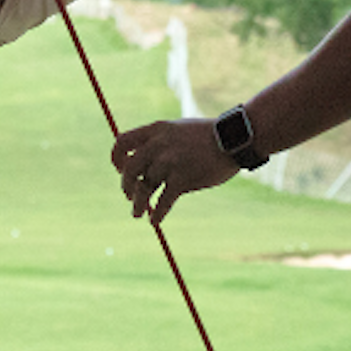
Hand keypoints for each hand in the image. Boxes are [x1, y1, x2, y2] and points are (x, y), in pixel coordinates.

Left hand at [111, 117, 234, 221]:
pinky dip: (157, 214)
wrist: (234, 138)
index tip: (120, 169)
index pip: (122, 142)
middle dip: (126, 185)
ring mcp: (170, 162)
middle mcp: (159, 145)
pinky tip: (155, 221)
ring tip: (136, 214)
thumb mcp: (178, 130)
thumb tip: (141, 161)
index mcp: (156, 129)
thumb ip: (159, 141)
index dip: (116, 158)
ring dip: (138, 204)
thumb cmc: (208, 136)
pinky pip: (163, 201)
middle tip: (129, 195)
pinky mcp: (183, 179)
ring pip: (144, 187)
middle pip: (130, 169)